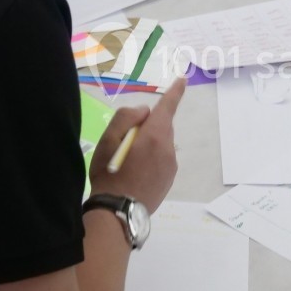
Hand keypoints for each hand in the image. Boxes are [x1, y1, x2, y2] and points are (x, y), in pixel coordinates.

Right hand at [89, 77, 185, 210]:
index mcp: (154, 136)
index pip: (167, 107)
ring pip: (162, 142)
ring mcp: (171, 165)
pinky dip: (152, 157)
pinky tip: (136, 172)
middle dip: (147, 126)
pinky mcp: (170, 178)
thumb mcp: (107, 141)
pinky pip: (162, 158)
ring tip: (127, 161)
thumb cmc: (109, 174)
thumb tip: (145, 112)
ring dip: (149, 143)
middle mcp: (168, 148)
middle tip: (124, 143)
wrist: (119, 211)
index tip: (183, 80)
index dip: (175, 92)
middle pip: (161, 126)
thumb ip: (126, 118)